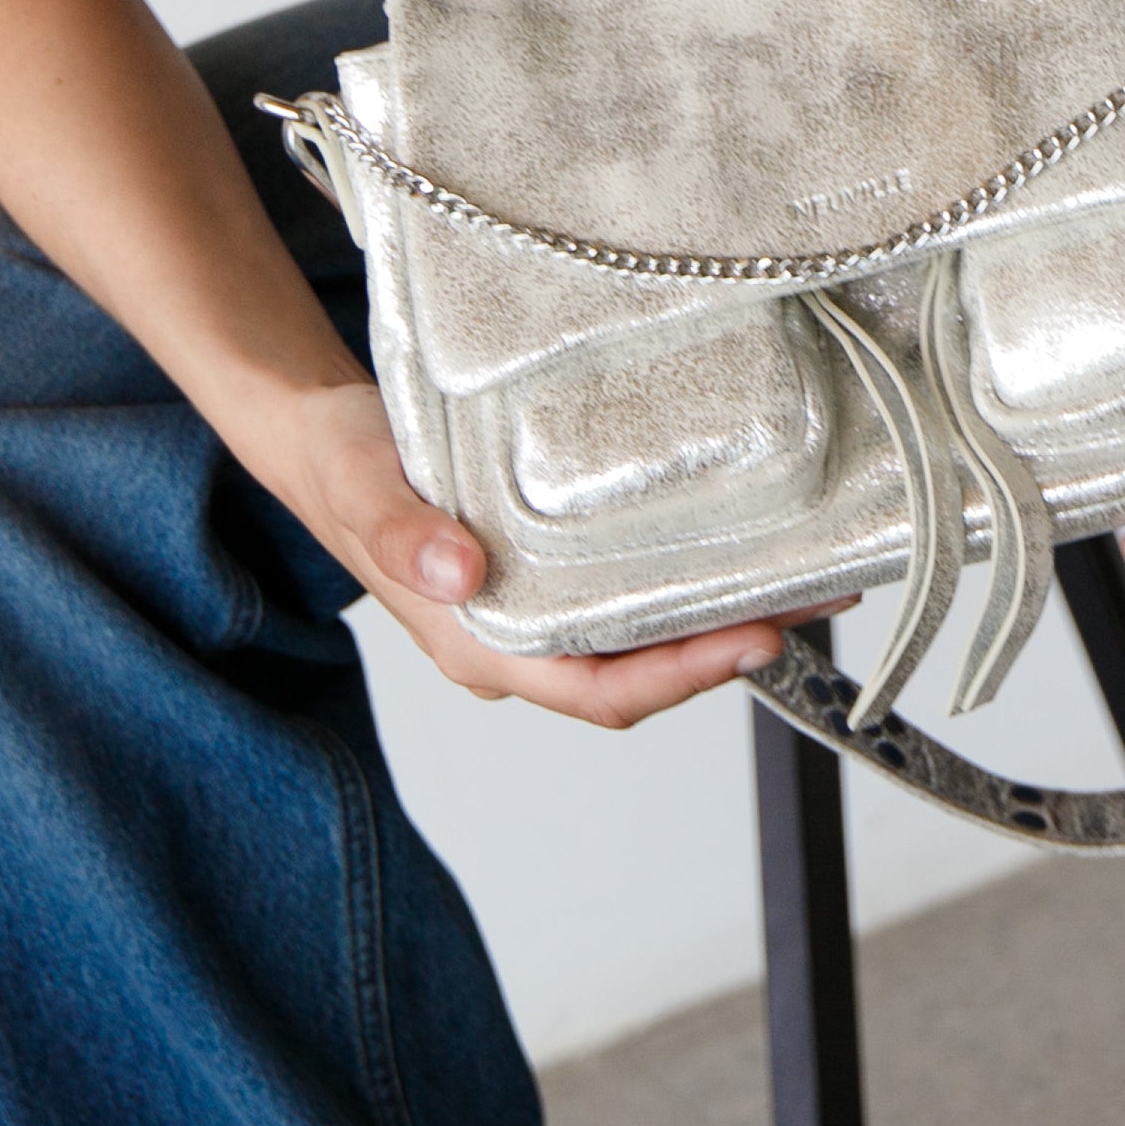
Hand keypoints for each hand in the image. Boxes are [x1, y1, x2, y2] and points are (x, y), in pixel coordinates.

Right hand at [279, 376, 814, 726]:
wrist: (319, 435)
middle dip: (724, 648)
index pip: (597, 690)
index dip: (680, 678)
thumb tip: (463, 569)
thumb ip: (401, 530)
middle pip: (638, 672)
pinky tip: (725, 543)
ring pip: (639, 637)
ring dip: (713, 615)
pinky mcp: (544, 568)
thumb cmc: (339, 463)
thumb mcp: (360, 483)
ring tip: (794, 576)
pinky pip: (625, 592)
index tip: (752, 640)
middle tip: (806, 599)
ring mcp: (532, 608)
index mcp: (478, 642)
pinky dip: (680, 578)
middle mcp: (515, 638)